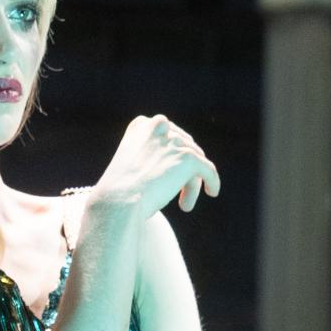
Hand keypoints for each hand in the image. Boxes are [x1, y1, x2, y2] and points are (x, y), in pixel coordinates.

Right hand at [93, 113, 219, 220]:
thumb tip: (171, 167)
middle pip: (183, 148)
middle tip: (180, 197)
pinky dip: (212, 181)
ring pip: (194, 162)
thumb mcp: (130, 168)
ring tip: (184, 205)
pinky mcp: (188, 157)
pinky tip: (212, 191)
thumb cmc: (118, 195)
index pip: (168, 137)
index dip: (173, 157)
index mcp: (141, 125)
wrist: (118, 202)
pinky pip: (208, 169)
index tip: (171, 176)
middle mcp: (159, 125)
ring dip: (191, 184)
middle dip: (183, 172)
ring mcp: (174, 140)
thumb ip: (150, 158)